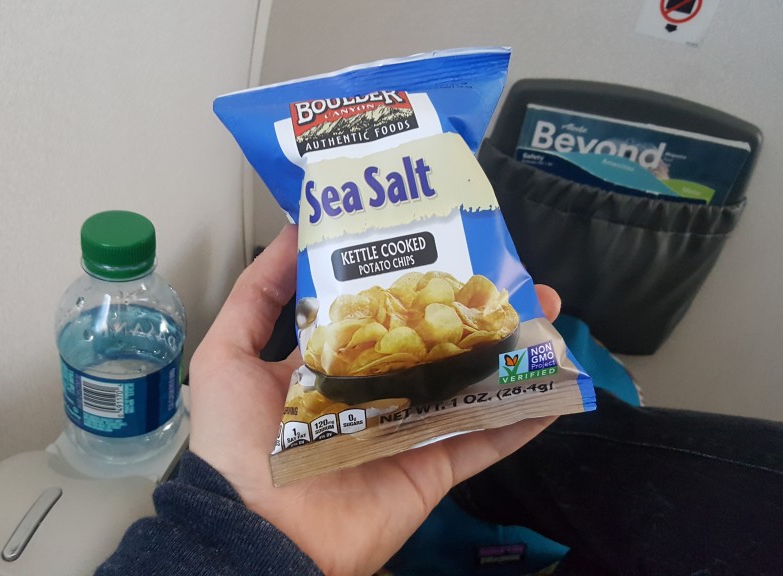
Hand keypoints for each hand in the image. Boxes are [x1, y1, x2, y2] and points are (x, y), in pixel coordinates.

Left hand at [189, 224, 560, 575]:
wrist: (259, 531)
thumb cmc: (236, 443)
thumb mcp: (227, 356)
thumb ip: (256, 297)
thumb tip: (290, 232)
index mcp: (328, 367)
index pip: (375, 314)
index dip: (405, 281)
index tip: (436, 242)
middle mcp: (375, 394)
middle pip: (433, 345)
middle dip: (470, 310)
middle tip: (507, 274)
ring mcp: (408, 431)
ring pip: (469, 384)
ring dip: (509, 351)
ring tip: (547, 312)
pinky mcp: (433, 466)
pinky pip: (485, 440)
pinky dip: (523, 416)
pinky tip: (554, 382)